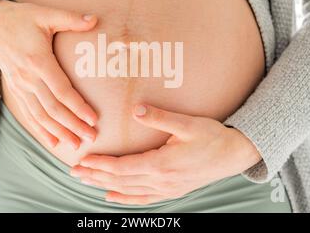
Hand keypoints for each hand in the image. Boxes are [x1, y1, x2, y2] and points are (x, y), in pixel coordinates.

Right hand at [0, 0, 98, 149]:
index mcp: (38, 61)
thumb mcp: (46, 14)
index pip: (61, 90)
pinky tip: (53, 142)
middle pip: (53, 109)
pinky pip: (29, 115)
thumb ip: (70, 19)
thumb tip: (95, 19)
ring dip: (59, 132)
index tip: (93, 119)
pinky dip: (41, 130)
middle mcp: (27, 79)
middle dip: (73, 125)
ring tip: (76, 144)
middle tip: (91, 137)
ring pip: (40, 116)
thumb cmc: (23, 19)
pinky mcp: (16, 91)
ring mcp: (20, 87)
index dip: (77, 106)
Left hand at [70, 104, 261, 204]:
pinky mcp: (173, 191)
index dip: (101, 165)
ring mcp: (167, 189)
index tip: (83, 160)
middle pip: (121, 181)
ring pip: (129, 191)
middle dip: (95, 176)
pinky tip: (112, 197)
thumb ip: (162, 117)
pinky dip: (125, 199)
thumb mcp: (189, 123)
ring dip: (105, 186)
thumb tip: (137, 110)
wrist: (235, 155)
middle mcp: (162, 181)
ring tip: (86, 181)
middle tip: (74, 171)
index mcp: (163, 164)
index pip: (123, 167)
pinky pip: (144, 199)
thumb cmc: (213, 137)